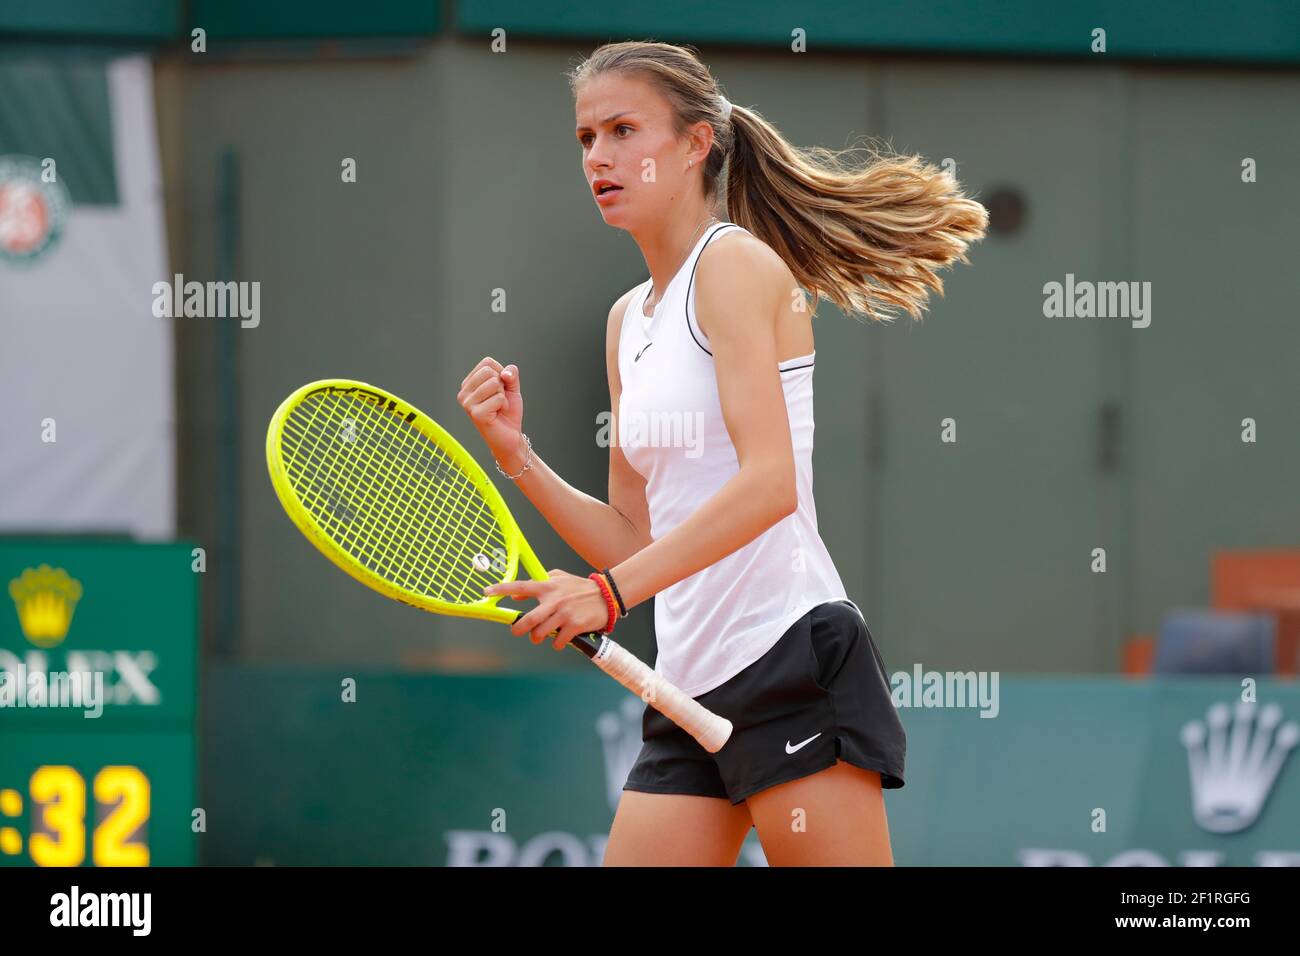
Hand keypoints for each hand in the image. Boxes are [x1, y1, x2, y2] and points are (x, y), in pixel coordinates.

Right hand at [457, 356, 524, 464]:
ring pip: (494, 383)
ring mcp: (467, 403)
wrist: (510, 436)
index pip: (487, 363)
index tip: (500, 389)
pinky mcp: (475, 414)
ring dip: (503, 396)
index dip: (501, 373)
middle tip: (499, 400)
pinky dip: (504, 405)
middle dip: (502, 385)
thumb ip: (510, 374)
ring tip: (498, 407)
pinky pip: (498, 397)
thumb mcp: (511, 387)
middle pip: (489, 371)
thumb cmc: (507, 411)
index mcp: (468, 383)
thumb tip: (505, 373)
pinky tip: (498, 414)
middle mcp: (463, 393)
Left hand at [483, 570, 611, 649]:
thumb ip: (538, 582)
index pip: (520, 586)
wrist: (607, 595)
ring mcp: (564, 614)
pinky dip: (556, 643)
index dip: (501, 589)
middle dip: (519, 629)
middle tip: (518, 631)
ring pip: (541, 633)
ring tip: (544, 634)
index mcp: (548, 586)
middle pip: (528, 620)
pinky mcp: (574, 626)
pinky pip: (557, 641)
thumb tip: (516, 594)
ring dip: (539, 637)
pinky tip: (561, 637)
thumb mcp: (558, 578)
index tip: (487, 592)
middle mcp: (554, 600)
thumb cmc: (580, 587)